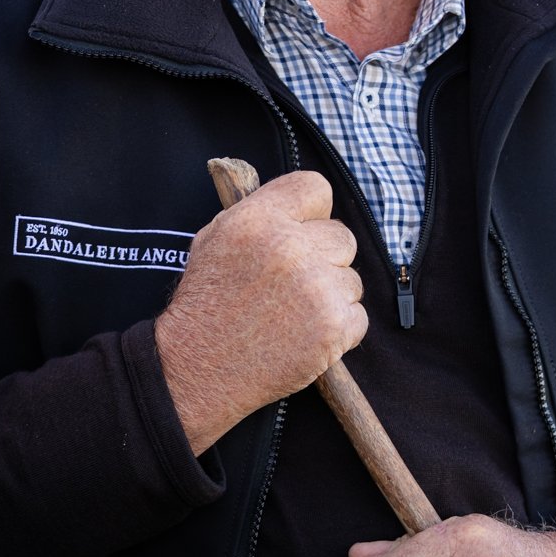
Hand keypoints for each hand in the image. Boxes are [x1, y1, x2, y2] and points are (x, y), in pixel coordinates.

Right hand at [155, 171, 364, 452]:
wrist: (197, 368)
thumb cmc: (205, 304)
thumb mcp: (213, 240)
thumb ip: (258, 212)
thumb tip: (298, 201)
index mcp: (258, 219)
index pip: (315, 188)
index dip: (312, 212)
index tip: (302, 233)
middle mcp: (290, 247)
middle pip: (342, 236)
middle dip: (324, 259)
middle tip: (292, 286)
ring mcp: (316, 287)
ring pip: (351, 280)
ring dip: (330, 298)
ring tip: (291, 317)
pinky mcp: (333, 326)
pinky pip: (358, 316)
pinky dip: (338, 331)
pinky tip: (303, 337)